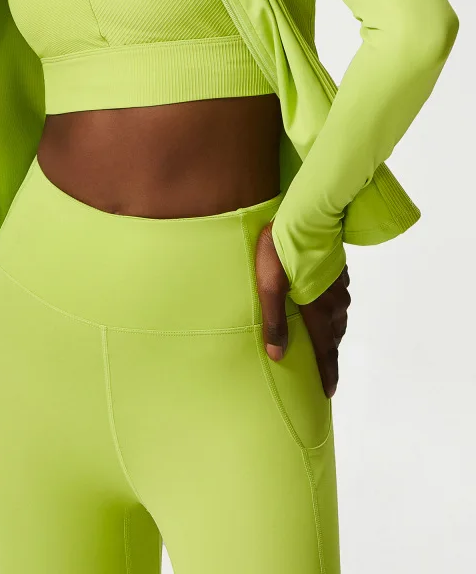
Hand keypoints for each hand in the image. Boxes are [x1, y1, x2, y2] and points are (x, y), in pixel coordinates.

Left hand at [255, 220, 350, 397]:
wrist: (305, 215)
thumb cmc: (280, 250)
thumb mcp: (269, 287)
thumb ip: (274, 322)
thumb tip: (277, 355)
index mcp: (318, 310)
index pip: (325, 349)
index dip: (327, 373)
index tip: (328, 392)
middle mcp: (334, 301)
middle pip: (334, 334)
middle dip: (329, 352)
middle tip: (323, 367)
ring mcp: (339, 285)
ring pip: (338, 315)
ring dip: (331, 329)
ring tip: (322, 338)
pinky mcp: (338, 269)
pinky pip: (338, 295)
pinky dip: (332, 306)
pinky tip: (324, 302)